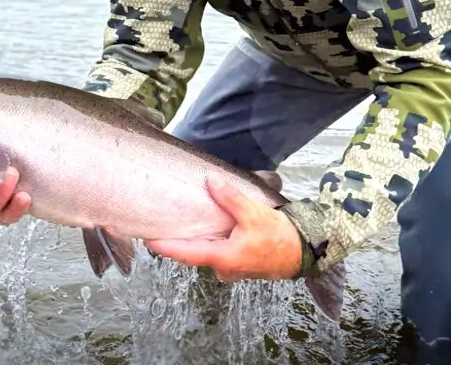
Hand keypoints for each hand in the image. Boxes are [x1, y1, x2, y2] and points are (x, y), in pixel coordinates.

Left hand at [144, 176, 302, 281]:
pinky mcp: (239, 265)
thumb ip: (230, 198)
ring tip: (180, 224)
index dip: (165, 246)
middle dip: (176, 243)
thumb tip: (210, 181)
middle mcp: (223, 267)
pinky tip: (207, 229)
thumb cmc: (278, 236)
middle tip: (158, 227)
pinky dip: (209, 242)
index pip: (185, 253)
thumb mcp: (253, 213)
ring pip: (206, 254)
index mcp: (223, 257)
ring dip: (195, 242)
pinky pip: (218, 253)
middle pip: (192, 254)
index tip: (147, 240)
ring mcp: (231, 269)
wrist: (303, 252)